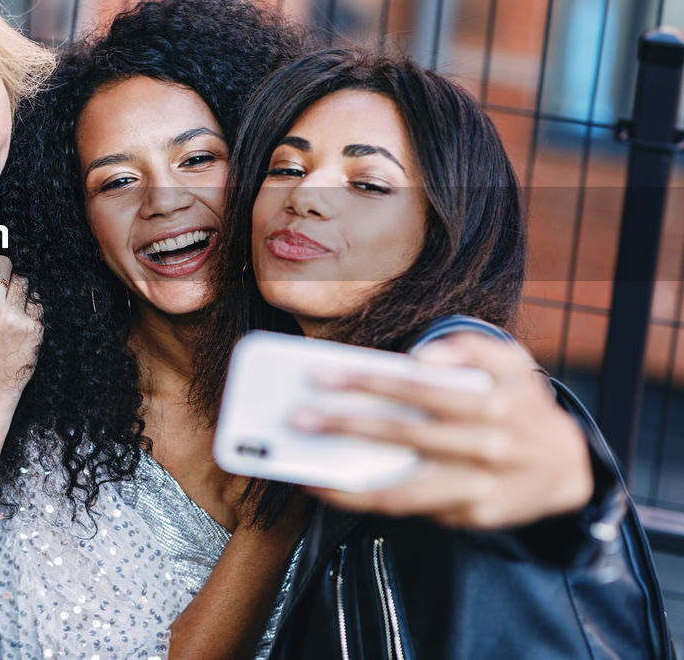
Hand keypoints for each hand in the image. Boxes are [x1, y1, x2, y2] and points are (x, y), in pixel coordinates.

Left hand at [295, 332, 592, 529]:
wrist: (567, 465)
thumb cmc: (519, 404)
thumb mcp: (509, 362)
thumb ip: (470, 347)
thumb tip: (420, 355)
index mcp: (492, 402)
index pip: (420, 389)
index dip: (369, 383)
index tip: (321, 375)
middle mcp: (488, 447)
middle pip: (404, 437)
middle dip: (345, 426)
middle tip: (298, 418)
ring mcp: (480, 487)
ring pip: (403, 491)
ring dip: (348, 484)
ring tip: (305, 470)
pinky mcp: (474, 517)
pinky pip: (414, 510)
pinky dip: (370, 501)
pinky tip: (335, 487)